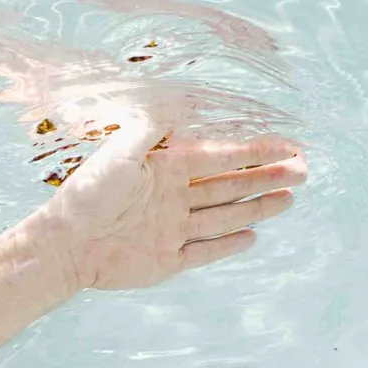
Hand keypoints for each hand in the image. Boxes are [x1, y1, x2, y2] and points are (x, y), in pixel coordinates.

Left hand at [27, 112, 304, 291]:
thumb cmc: (87, 194)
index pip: (221, 156)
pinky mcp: (166, 261)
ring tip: (289, 198)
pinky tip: (253, 234)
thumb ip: (151, 129)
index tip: (289, 145)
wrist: (64, 244)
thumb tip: (179, 107)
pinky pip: (204, 251)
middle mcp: (173, 197)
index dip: (256, 151)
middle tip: (303, 171)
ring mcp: (171, 230)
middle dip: (267, 177)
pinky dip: (228, 244)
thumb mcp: (119, 151)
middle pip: (230, 185)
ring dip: (258, 206)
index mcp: (166, 168)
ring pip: (225, 215)